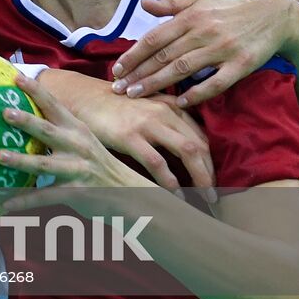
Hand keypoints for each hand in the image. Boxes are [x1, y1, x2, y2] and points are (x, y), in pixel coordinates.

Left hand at [0, 73, 197, 214]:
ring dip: (20, 161)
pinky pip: (46, 197)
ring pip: (44, 164)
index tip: (15, 76)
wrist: (131, 194)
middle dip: (26, 121)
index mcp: (77, 129)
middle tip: (5, 112)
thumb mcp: (85, 142)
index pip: (54, 105)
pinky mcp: (77, 192)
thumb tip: (30, 121)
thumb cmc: (100, 166)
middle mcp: (77, 145)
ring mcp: (77, 169)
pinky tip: (6, 205)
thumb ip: (61, 132)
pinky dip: (25, 202)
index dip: (35, 90)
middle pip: (48, 130)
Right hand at [37, 67, 213, 192]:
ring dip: (200, 179)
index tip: (213, 181)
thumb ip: (167, 122)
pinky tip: (175, 196)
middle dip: (210, 173)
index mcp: (171, 106)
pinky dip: (170, 182)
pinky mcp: (130, 136)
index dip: (210, 161)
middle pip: (200, 145)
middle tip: (214, 196)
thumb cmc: (116, 108)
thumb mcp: (147, 107)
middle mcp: (164, 112)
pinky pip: (158, 163)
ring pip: (187, 151)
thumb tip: (188, 152)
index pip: (201, 136)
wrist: (84, 99)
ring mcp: (148, 123)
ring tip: (204, 199)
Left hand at [111, 0, 290, 107]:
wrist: (275, 13)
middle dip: (139, 74)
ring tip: (138, 96)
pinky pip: (217, 83)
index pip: (155, 38)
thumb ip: (171, 4)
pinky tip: (181, 103)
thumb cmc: (232, 6)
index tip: (117, 70)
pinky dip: (198, 93)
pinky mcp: (242, 64)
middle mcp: (204, 32)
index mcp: (191, 16)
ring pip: (184, 69)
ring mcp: (223, 49)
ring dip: (158, 84)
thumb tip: (143, 4)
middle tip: (119, 90)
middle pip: (164, 56)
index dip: (134, 55)